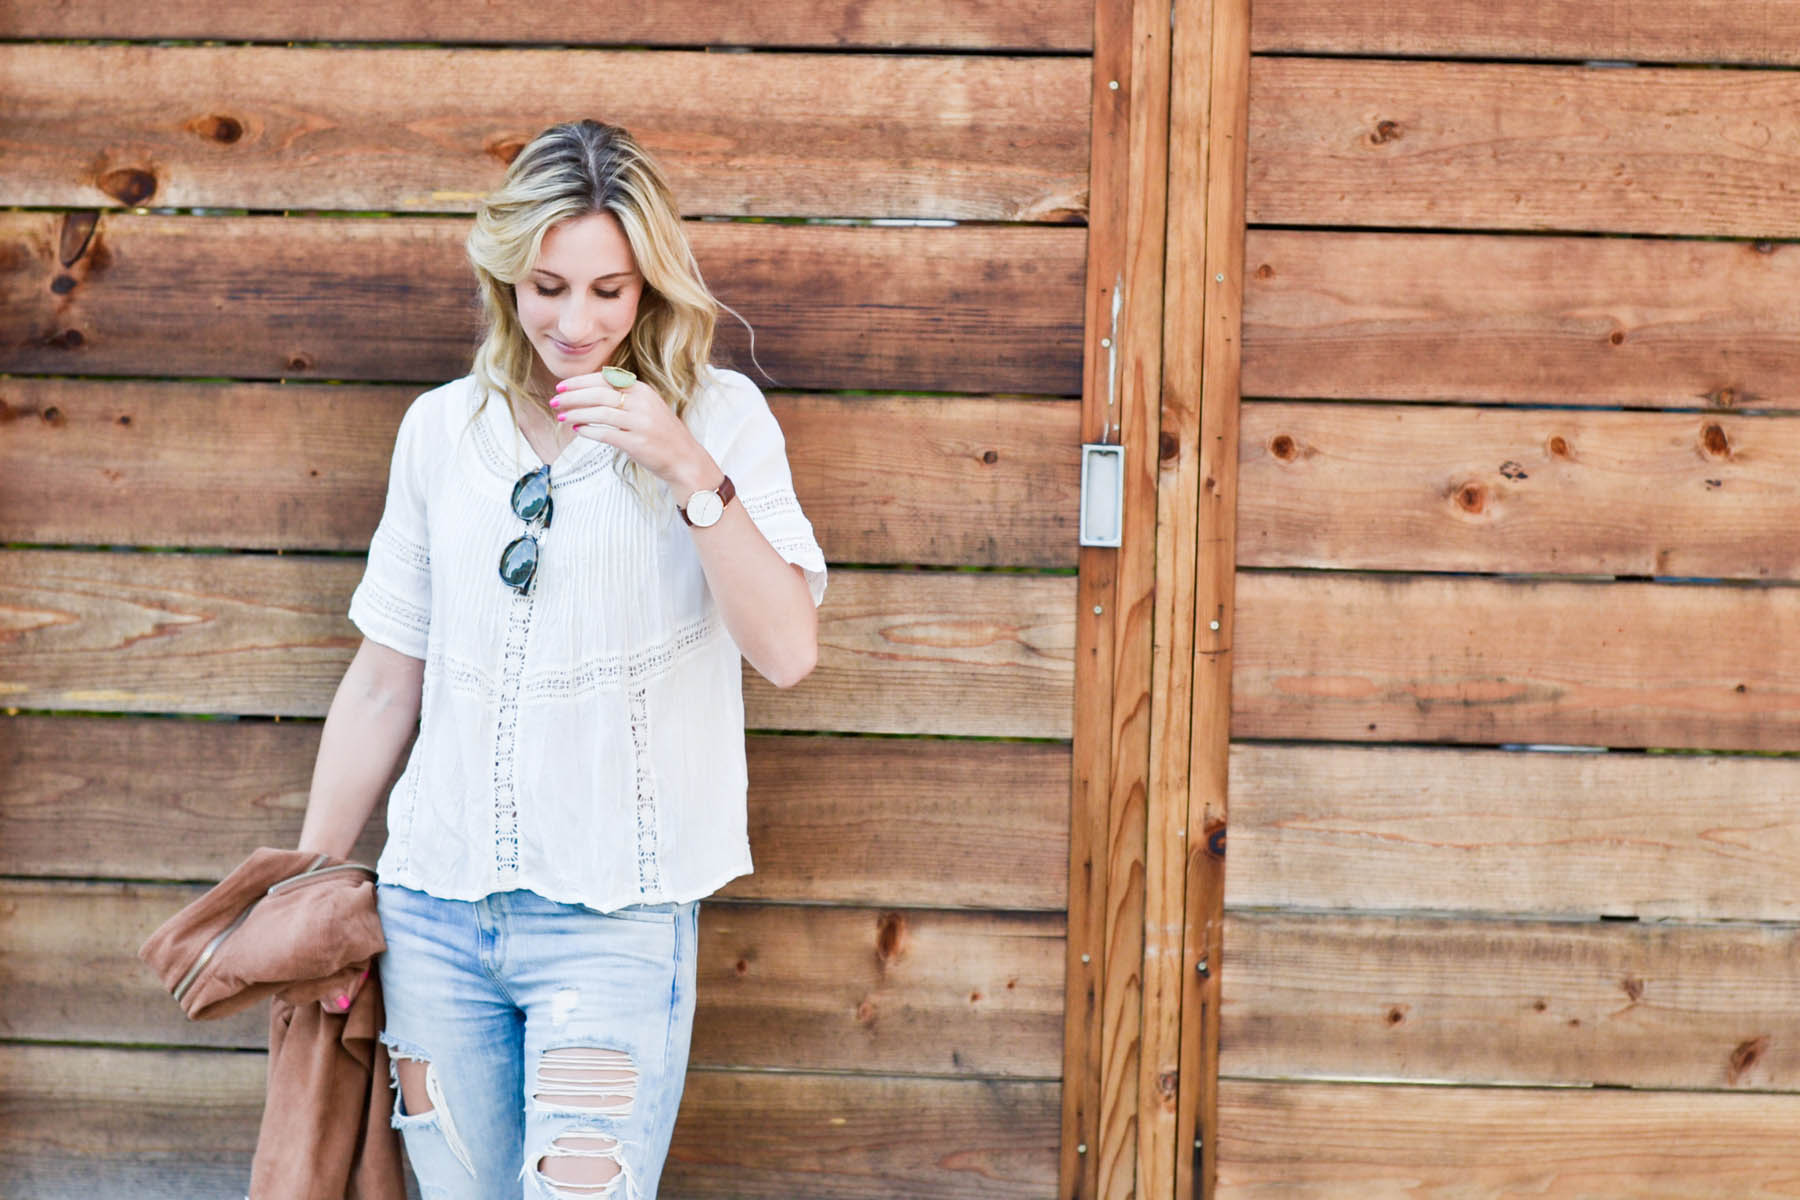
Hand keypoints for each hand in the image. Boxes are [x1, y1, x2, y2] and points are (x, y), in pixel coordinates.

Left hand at [551, 371, 717, 495]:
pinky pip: (606, 434)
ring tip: (562, 417)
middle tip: (554, 401)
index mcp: (642, 390)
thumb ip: (623, 397)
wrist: (684, 459)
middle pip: (599, 394)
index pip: (604, 380)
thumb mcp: (646, 407)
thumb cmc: (661, 434)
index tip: (561, 386)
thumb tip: (588, 392)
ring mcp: (640, 423)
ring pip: (599, 413)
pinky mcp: (637, 443)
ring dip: (577, 414)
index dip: (580, 382)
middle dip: (572, 397)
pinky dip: (589, 431)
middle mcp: (641, 403)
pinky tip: (578, 430)